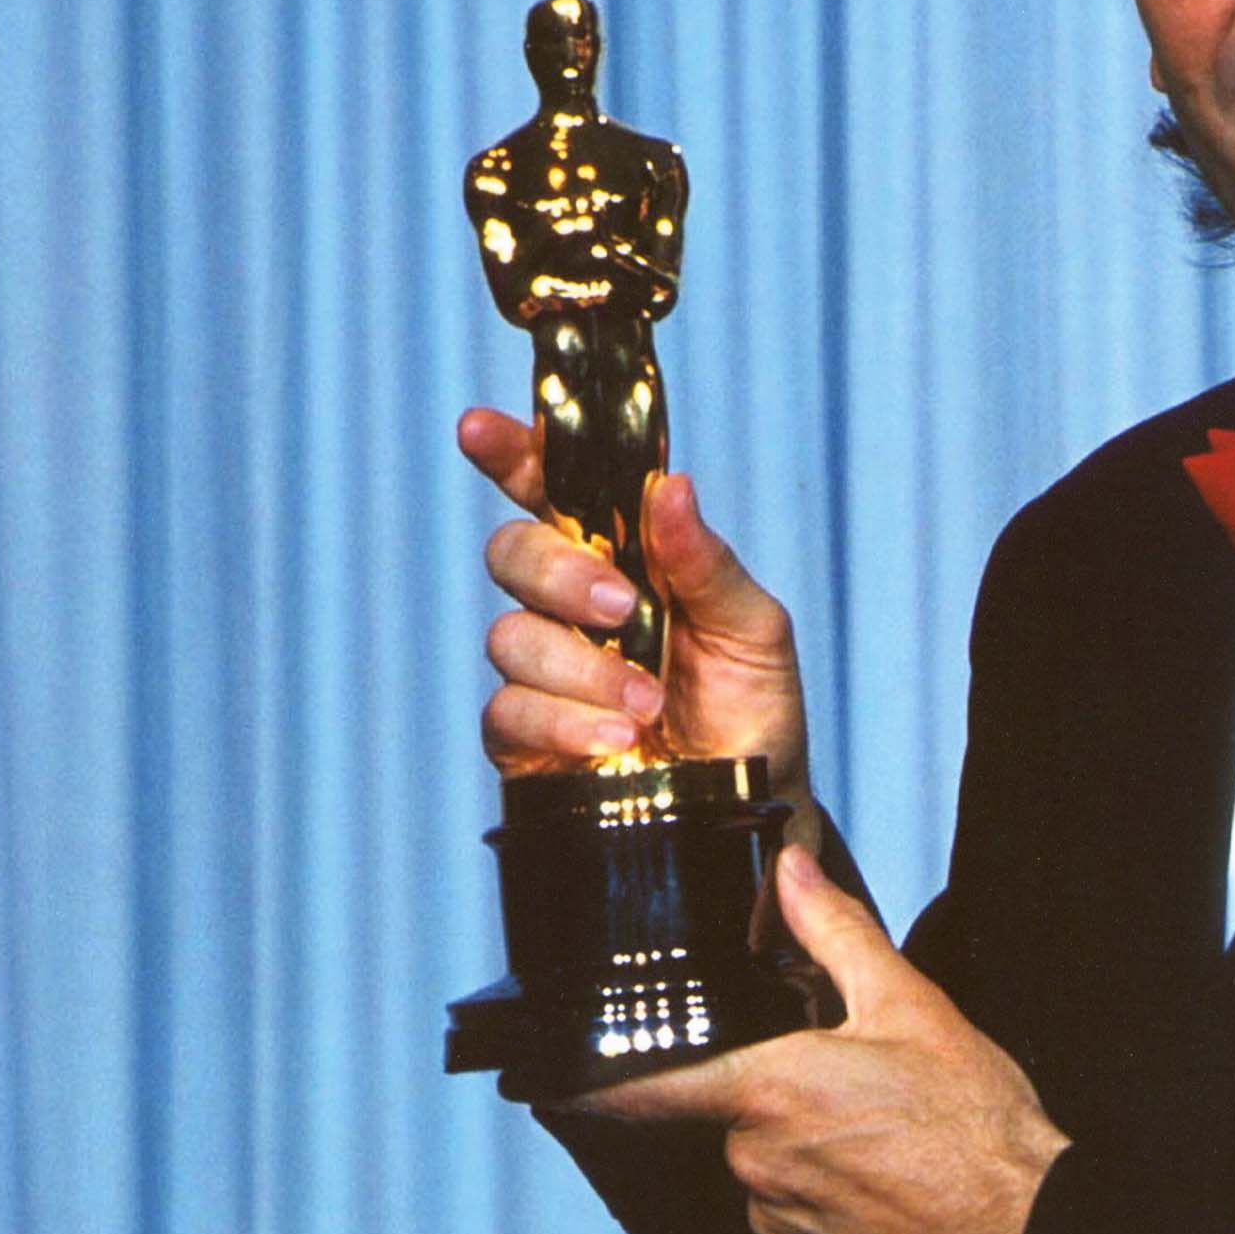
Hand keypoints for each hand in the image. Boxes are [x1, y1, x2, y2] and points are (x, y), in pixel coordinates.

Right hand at [458, 407, 817, 849]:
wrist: (751, 804)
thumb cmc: (754, 706)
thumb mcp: (755, 629)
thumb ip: (706, 562)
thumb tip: (670, 486)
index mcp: (626, 559)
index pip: (556, 492)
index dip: (514, 455)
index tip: (480, 429)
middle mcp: (573, 607)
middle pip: (514, 553)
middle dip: (559, 573)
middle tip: (621, 608)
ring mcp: (546, 672)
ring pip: (509, 637)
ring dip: (582, 669)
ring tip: (646, 706)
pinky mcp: (526, 739)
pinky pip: (508, 712)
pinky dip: (563, 723)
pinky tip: (612, 743)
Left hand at [571, 843, 1069, 1233]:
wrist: (1025, 1231)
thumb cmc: (973, 1122)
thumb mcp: (912, 1006)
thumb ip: (835, 933)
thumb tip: (787, 870)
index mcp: (770, 1090)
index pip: (643, 1086)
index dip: (585, 1077)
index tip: (541, 1071)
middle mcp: (755, 1163)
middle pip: (733, 1111)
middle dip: (776, 1089)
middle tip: (851, 1077)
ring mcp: (777, 1224)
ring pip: (765, 1163)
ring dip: (804, 1145)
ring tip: (885, 1134)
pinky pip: (793, 1217)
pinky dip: (827, 1195)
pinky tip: (886, 1181)